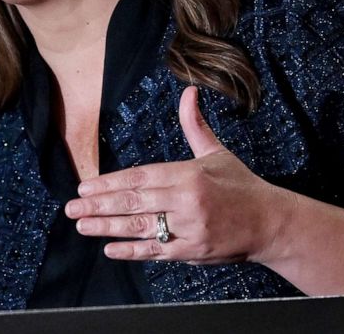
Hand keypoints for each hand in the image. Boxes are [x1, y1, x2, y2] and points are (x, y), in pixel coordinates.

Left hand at [65, 86, 296, 264]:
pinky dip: (132, 251)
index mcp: (189, 174)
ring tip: (83, 225)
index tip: (86, 186)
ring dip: (107, 227)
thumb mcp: (217, 153)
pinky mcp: (193, 251)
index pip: (140, 178)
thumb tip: (189, 92)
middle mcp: (186, 201)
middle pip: (134, 203)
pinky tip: (110, 248)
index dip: (110, 183)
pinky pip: (156, 251)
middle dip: (99, 205)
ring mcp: (189, 228)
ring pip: (140, 227)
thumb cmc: (242, 186)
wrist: (271, 223)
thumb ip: (195, 125)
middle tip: (72, 208)